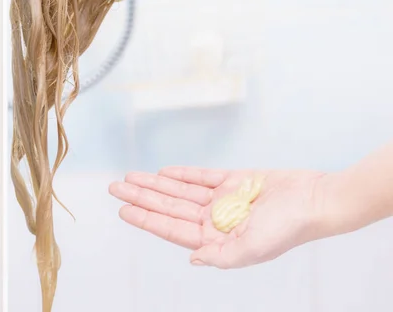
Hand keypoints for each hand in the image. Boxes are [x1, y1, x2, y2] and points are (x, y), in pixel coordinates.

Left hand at [109, 166, 327, 267]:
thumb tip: (192, 259)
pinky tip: (165, 172)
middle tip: (115, 188)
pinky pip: (202, 176)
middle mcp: (215, 219)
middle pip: (169, 207)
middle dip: (142, 197)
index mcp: (216, 240)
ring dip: (156, 183)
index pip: (171, 228)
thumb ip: (220, 256)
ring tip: (131, 176)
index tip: (123, 209)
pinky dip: (184, 174)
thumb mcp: (252, 249)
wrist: (314, 199)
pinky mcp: (235, 180)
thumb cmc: (288, 228)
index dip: (146, 218)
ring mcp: (223, 199)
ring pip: (181, 190)